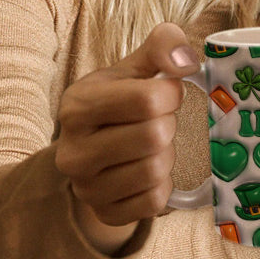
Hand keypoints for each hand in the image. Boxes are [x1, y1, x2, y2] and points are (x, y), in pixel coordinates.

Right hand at [55, 23, 198, 253]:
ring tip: (152, 146)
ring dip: (167, 155)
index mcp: (77, 106)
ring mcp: (85, 188)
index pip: (147, 99)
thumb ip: (163, 45)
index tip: (166, 94)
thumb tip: (186, 61)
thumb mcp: (136, 66)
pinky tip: (149, 171)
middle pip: (154, 136)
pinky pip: (155, 202)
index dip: (171, 94)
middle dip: (168, 125)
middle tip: (158, 122)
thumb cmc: (121, 101)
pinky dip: (163, 185)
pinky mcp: (104, 213)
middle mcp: (73, 151)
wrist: (95, 148)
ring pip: (156, 170)